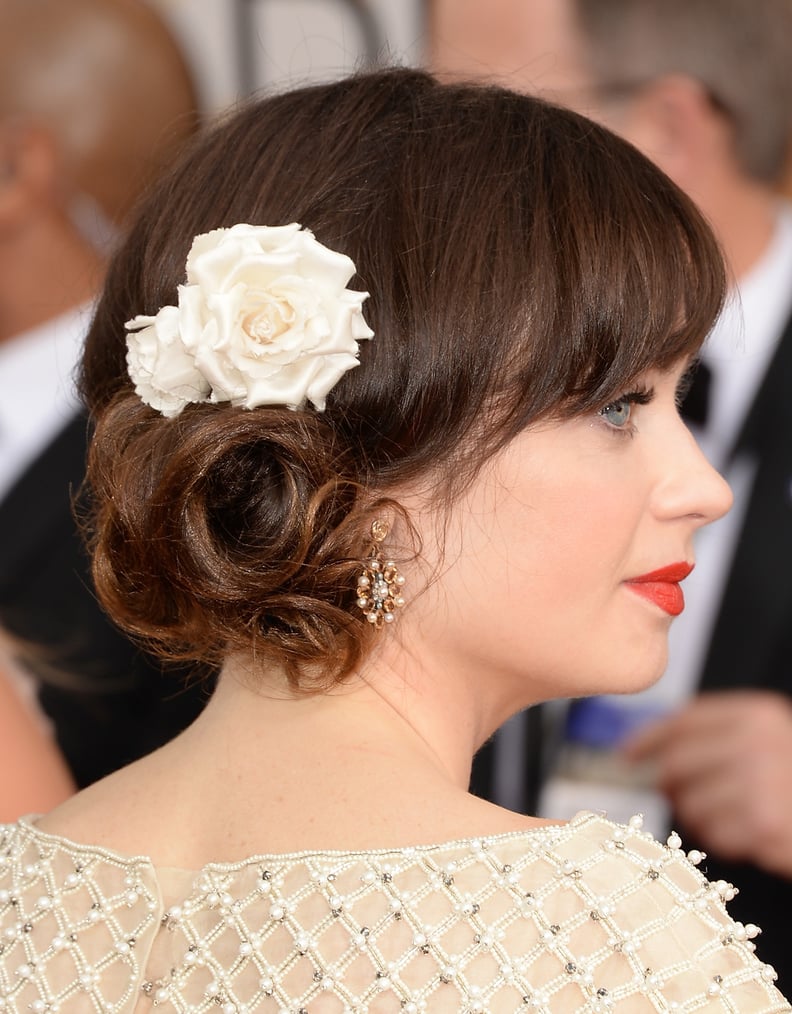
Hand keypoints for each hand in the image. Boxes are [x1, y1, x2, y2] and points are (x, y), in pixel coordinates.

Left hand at [624, 690, 791, 878]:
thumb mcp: (770, 742)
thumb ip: (720, 738)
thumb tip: (647, 753)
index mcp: (758, 714)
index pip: (684, 719)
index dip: (649, 737)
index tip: (627, 754)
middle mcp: (758, 741)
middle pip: (676, 764)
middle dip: (671, 785)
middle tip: (681, 796)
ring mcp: (762, 783)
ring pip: (690, 804)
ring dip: (703, 818)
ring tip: (736, 818)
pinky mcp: (765, 824)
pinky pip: (714, 835)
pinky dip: (725, 841)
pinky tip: (752, 835)